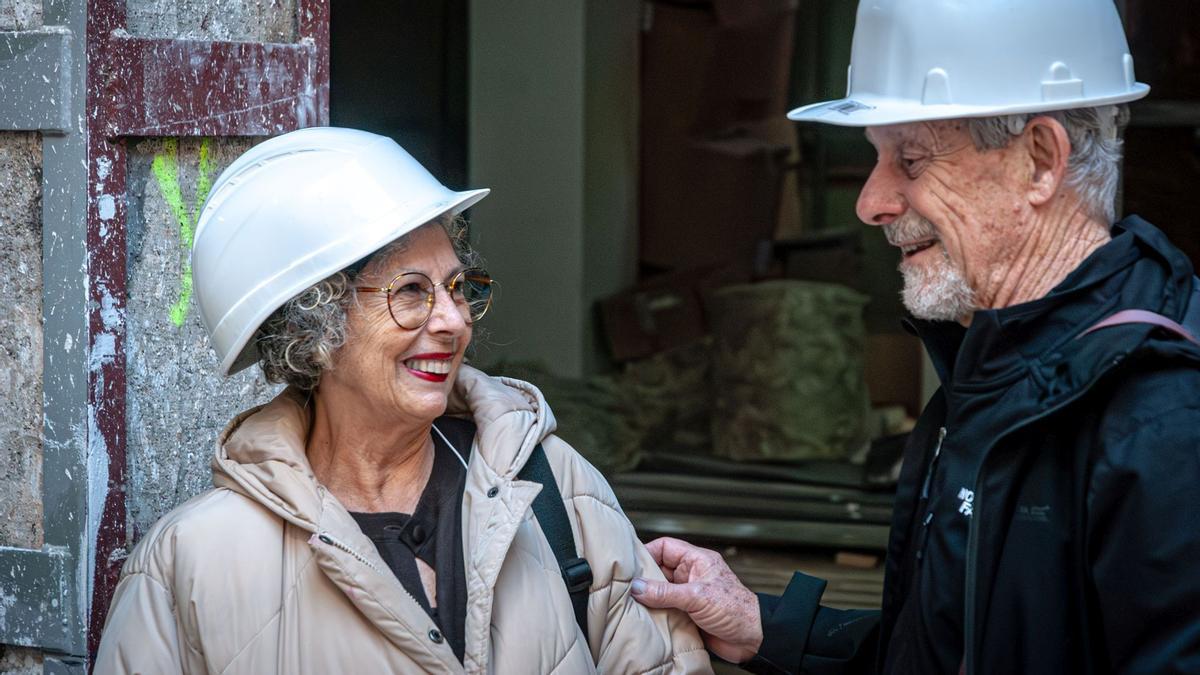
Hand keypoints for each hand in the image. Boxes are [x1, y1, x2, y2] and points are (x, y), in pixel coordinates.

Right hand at [631, 537, 762, 663]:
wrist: (752, 639)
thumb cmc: (736, 610)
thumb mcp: (697, 597)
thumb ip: (665, 592)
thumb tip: (638, 587)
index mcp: (697, 560)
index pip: (665, 547)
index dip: (647, 552)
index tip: (630, 564)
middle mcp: (691, 574)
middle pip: (659, 569)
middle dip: (644, 577)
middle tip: (627, 585)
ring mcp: (688, 594)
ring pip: (660, 589)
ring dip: (649, 596)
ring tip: (633, 602)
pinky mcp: (687, 612)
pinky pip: (665, 607)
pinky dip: (655, 611)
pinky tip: (646, 616)